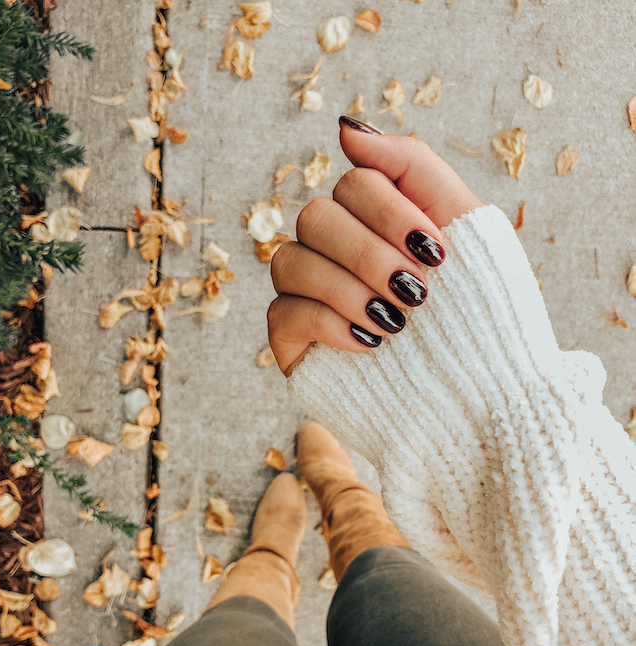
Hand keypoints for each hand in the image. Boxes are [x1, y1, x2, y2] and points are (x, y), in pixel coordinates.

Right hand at [268, 119, 483, 375]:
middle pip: (316, 217)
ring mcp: (310, 298)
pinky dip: (329, 323)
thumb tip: (343, 127)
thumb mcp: (463, 223)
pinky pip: (283, 313)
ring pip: (291, 261)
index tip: (438, 253)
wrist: (485, 395)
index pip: (354, 184)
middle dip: (370, 254)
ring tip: (398, 323)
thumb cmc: (478, 311)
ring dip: (350, 289)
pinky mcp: (295, 343)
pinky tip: (371, 342)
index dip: (392, 212)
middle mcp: (336, 254)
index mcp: (375, 223)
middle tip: (416, 292)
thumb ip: (409, 164)